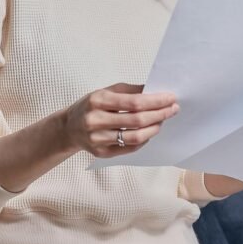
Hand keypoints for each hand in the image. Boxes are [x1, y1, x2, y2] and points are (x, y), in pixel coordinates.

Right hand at [62, 83, 179, 157]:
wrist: (69, 128)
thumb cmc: (91, 106)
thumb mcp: (106, 91)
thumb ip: (130, 90)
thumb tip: (155, 90)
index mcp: (98, 100)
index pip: (134, 102)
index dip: (156, 101)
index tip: (171, 98)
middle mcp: (96, 121)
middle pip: (137, 120)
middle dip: (159, 114)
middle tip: (173, 109)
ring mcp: (98, 139)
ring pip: (135, 137)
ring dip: (154, 128)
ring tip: (162, 121)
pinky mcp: (102, 153)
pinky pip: (129, 148)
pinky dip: (144, 140)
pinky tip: (149, 131)